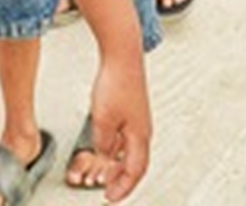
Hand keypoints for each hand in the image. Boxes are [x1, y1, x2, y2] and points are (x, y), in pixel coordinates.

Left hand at [86, 52, 151, 200]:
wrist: (123, 55)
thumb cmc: (117, 83)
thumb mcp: (102, 119)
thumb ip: (102, 142)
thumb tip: (104, 154)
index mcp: (140, 136)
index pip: (134, 171)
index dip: (123, 188)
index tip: (111, 198)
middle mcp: (143, 129)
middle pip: (135, 163)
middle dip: (122, 180)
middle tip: (109, 191)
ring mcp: (138, 119)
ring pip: (130, 150)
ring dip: (119, 164)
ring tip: (106, 173)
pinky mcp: (132, 109)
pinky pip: (126, 137)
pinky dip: (117, 148)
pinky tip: (106, 147)